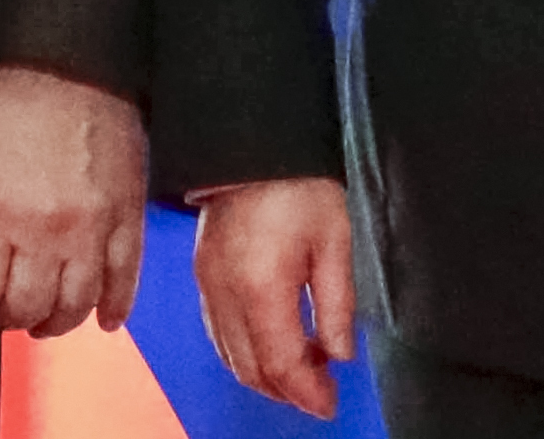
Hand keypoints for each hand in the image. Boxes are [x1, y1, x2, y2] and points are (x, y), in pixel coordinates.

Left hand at [0, 63, 146, 337]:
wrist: (67, 63)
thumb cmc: (10, 102)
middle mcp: (41, 229)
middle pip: (25, 308)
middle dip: (10, 315)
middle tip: (9, 307)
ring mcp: (89, 226)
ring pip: (76, 305)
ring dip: (58, 321)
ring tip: (49, 317)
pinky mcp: (126, 215)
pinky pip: (125, 277)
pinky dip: (116, 305)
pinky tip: (105, 315)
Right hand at [192, 176, 359, 418]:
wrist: (252, 141)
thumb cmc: (296, 184)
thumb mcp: (334, 241)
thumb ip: (337, 305)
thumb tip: (340, 353)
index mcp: (261, 288)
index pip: (282, 363)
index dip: (308, 392)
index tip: (330, 403)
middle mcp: (225, 294)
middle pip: (250, 369)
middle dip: (286, 391)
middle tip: (320, 393)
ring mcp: (208, 285)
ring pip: (230, 356)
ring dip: (264, 374)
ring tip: (303, 369)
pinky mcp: (203, 274)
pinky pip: (218, 331)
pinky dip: (244, 351)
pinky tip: (271, 344)